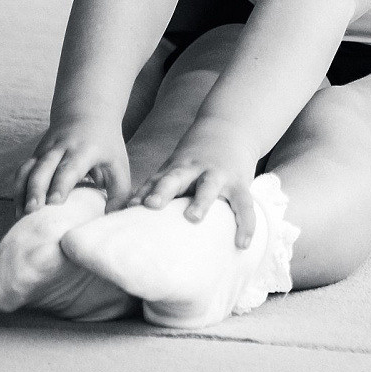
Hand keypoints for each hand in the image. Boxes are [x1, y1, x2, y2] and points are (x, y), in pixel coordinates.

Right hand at [14, 124, 129, 215]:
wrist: (87, 112)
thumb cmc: (106, 145)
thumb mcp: (119, 164)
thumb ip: (119, 192)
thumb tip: (110, 218)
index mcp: (84, 150)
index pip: (69, 168)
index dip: (60, 185)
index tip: (54, 202)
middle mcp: (60, 148)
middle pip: (43, 169)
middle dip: (35, 190)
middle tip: (31, 211)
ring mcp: (44, 151)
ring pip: (27, 169)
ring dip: (21, 192)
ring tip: (20, 216)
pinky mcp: (35, 156)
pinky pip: (22, 172)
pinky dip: (17, 190)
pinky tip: (17, 210)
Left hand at [129, 133, 257, 249]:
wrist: (231, 127)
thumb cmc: (196, 157)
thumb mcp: (175, 165)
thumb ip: (156, 185)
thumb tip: (125, 211)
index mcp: (177, 167)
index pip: (157, 179)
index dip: (144, 192)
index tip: (130, 207)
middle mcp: (195, 169)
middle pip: (176, 177)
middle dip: (163, 190)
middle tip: (151, 205)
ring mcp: (218, 175)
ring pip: (209, 187)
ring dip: (200, 201)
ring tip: (193, 218)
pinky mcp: (239, 183)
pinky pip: (244, 205)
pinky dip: (245, 224)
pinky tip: (241, 244)